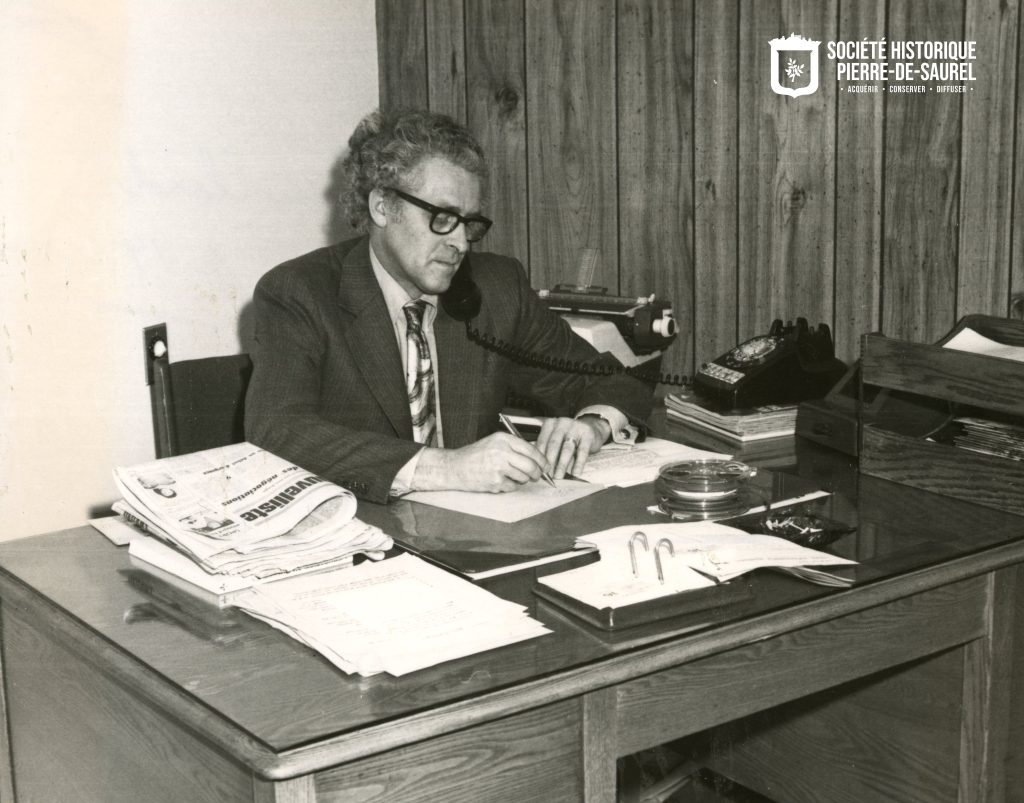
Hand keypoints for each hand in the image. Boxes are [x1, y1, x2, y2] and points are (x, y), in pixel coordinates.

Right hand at [411, 433, 552, 492]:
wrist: (455, 467)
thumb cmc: (475, 455)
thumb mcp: (494, 443)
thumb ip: (514, 448)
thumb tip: (538, 459)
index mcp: (503, 439)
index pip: (531, 450)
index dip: (542, 460)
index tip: (546, 466)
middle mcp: (502, 451)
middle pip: (531, 466)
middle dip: (537, 474)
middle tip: (537, 476)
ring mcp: (498, 467)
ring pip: (523, 478)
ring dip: (521, 480)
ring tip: (508, 476)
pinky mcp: (495, 481)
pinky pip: (512, 487)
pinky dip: (509, 486)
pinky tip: (498, 481)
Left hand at [535, 416, 610, 478]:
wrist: (592, 428)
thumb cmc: (569, 437)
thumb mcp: (557, 439)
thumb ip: (548, 450)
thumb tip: (541, 469)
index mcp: (550, 424)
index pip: (542, 442)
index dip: (540, 458)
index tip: (539, 471)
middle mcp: (561, 423)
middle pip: (553, 445)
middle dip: (549, 462)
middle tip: (547, 476)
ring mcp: (575, 427)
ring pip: (567, 448)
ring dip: (562, 464)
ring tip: (559, 477)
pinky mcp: (588, 434)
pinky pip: (582, 451)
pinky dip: (579, 463)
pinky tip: (576, 473)